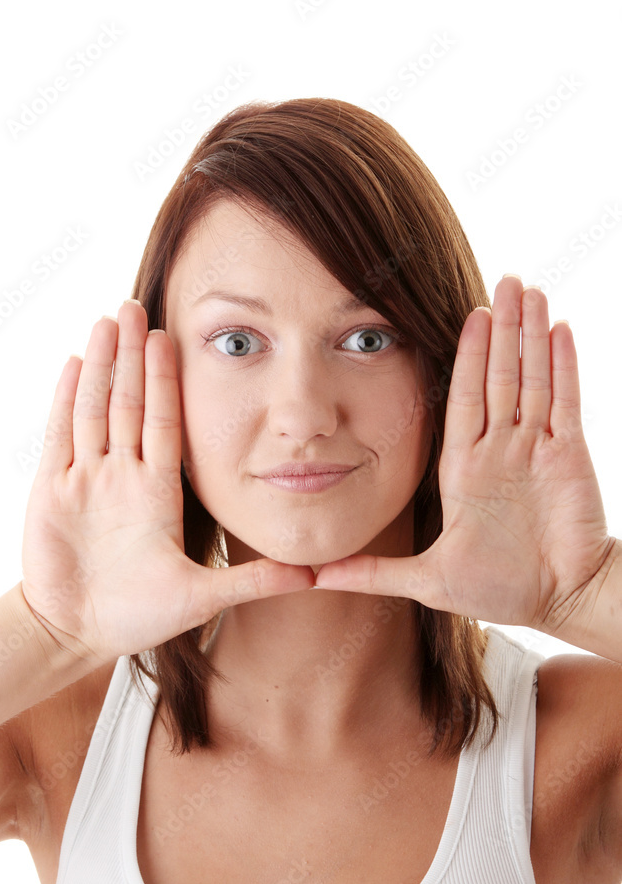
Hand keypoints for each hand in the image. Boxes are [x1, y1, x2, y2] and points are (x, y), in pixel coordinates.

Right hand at [21, 300, 313, 665]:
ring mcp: (88, 480)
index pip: (166, 422)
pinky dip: (65, 400)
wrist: (79, 634)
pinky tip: (74, 363)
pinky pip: (61, 437)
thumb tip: (314, 577)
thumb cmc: (137, 617)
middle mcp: (124, 476)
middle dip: (134, 355)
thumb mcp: (201, 599)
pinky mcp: (53, 492)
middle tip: (135, 304)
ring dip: (102, 366)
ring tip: (107, 320)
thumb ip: (255, 583)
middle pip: (130, 402)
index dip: (168, 381)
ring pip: (95, 409)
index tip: (173, 337)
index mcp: (159, 492)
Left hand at [315, 275, 615, 633]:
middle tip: (504, 281)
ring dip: (531, 334)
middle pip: (498, 375)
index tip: (465, 314)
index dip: (464, 355)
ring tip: (531, 290)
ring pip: (532, 378)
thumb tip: (314, 577)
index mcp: (464, 466)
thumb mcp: (427, 579)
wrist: (559, 602)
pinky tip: (562, 329)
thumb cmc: (499, 588)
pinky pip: (566, 402)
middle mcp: (500, 447)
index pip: (460, 397)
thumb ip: (373, 573)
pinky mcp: (568, 456)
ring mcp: (536, 448)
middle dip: (501, 329)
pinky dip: (565, 366)